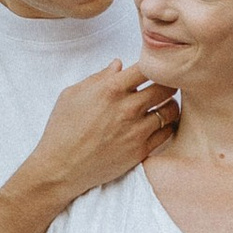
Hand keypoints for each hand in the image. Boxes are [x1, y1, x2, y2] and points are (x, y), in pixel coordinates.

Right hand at [25, 60, 178, 207]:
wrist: (61, 167)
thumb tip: (118, 65)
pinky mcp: (141, 150)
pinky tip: (160, 124)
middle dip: (167, 83)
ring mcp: (136, 130)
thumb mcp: (72, 94)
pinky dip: (168, 126)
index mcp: (110, 89)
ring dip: (170, 104)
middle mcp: (127, 108)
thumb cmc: (62, 129)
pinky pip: (167, 132)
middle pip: (166, 86)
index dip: (153, 65)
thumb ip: (99, 77)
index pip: (147, 67)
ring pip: (171, 110)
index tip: (151, 69)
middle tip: (164, 86)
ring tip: (163, 105)